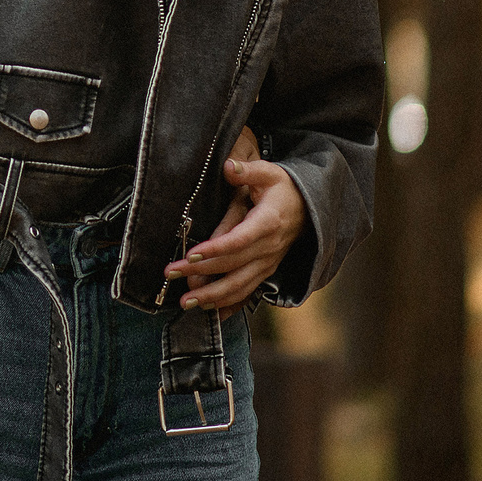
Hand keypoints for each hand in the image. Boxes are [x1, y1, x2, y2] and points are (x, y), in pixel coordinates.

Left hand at [164, 126, 304, 314]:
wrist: (309, 210)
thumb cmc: (284, 189)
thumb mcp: (269, 174)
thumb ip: (247, 170)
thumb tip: (228, 166)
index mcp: (268, 223)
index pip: (239, 240)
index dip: (215, 249)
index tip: (191, 255)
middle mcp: (268, 249)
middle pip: (232, 266)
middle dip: (201, 273)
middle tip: (172, 273)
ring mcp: (268, 264)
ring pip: (239, 287)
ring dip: (212, 297)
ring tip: (185, 301)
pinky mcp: (265, 273)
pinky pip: (247, 295)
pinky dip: (229, 307)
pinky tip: (209, 315)